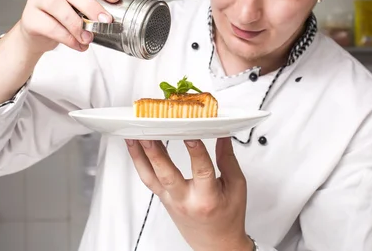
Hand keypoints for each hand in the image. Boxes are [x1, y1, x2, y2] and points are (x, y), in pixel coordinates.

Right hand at [14, 0, 120, 54]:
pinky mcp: (30, 17)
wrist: (38, 32)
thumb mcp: (79, 2)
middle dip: (91, 6)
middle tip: (105, 20)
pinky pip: (50, 26)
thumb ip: (94, 2)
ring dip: (77, 24)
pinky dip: (67, 38)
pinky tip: (78, 44)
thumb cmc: (63, 13)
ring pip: (58, 6)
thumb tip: (116, 13)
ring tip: (89, 37)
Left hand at [126, 138, 252, 250]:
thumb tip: (223, 135)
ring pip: (151, 177)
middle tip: (149, 132)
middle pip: (167, 175)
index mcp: (207, 198)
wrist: (216, 244)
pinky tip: (135, 146)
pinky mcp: (163, 199)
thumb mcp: (236, 187)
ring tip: (135, 134)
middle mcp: (185, 200)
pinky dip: (139, 161)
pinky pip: (148, 179)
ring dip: (140, 154)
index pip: (201, 170)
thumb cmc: (227, 217)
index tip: (190, 131)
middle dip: (156, 152)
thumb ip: (228, 159)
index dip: (195, 150)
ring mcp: (171, 200)